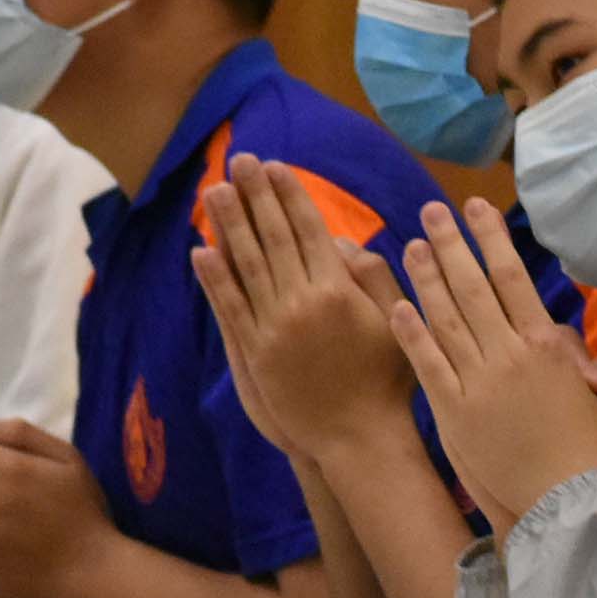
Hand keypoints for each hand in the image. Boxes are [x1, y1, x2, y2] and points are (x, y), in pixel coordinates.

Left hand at [192, 154, 415, 461]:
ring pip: (247, 265)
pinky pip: (230, 308)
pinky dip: (214, 279)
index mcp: (339, 290)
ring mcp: (274, 328)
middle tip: (239, 160)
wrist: (359, 437)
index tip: (275, 166)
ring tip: (216, 190)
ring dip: (229, 225)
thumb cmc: (387, 379)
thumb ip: (371, 276)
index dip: (290, 195)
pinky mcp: (255, 354)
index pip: (309, 229)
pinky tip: (202, 250)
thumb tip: (338, 241)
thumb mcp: (394, 320)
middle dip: (256, 196)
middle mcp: (302, 303)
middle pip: (274, 238)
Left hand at [383, 200, 596, 530]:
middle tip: (431, 211)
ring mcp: (477, 382)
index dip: (491, 239)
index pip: (513, 277)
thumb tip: (576, 344)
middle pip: (473, 286)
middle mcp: (509, 353)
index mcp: (547, 345)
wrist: (562, 505)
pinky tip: (396, 307)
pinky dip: (411, 333)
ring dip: (425, 278)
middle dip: (451, 244)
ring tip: (409, 245)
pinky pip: (428, 363)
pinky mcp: (453, 412)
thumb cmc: (590, 453)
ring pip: (445, 317)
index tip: (475, 209)